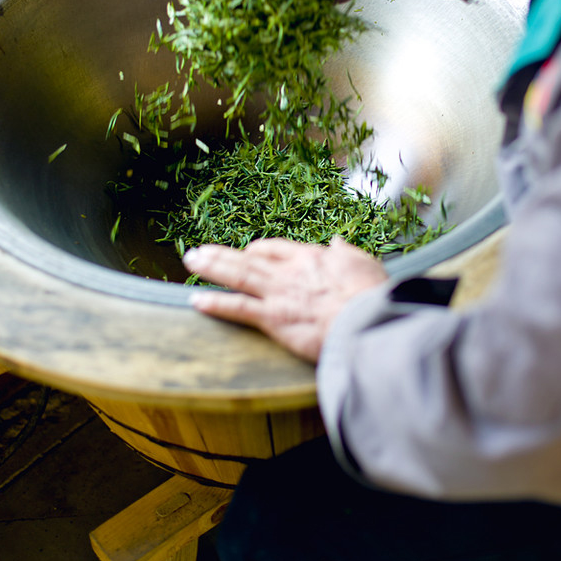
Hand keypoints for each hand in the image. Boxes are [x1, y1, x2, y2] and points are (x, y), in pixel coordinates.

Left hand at [183, 236, 387, 362]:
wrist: (366, 319)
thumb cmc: (370, 294)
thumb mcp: (362, 263)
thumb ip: (345, 252)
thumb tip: (336, 242)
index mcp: (310, 257)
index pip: (276, 248)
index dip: (258, 250)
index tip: (247, 251)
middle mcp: (288, 272)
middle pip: (248, 259)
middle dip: (221, 254)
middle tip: (198, 251)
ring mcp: (277, 294)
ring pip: (237, 276)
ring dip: (211, 268)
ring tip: (191, 262)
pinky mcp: (272, 318)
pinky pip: (238, 308)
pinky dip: (216, 304)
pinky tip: (196, 301)